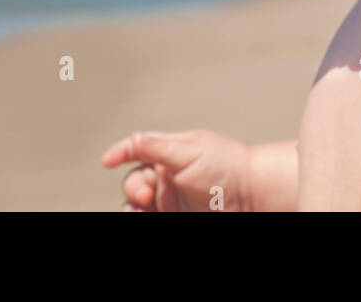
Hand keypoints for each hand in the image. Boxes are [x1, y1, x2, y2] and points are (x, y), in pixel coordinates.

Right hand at [101, 129, 252, 211]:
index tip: (107, 161)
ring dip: (131, 210)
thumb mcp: (189, 151)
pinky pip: (149, 219)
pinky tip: (145, 215)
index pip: (136, 151)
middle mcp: (166, 179)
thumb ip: (157, 147)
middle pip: (132, 185)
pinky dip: (141, 217)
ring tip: (141, 212)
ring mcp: (169, 202)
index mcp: (168, 155)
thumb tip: (129, 141)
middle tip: (148, 195)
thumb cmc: (225, 167)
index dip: (120, 153)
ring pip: (135, 208)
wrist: (252, 197)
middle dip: (133, 189)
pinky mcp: (173, 217)